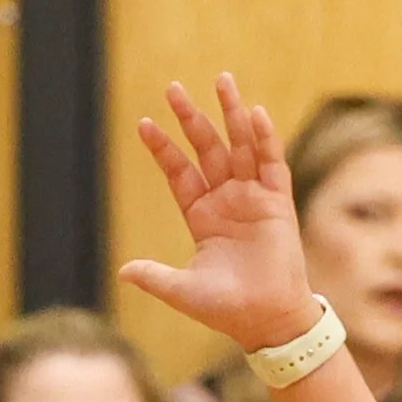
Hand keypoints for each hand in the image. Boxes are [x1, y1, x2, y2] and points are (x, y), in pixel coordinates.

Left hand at [120, 73, 321, 357]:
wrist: (267, 320)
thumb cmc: (227, 309)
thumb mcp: (183, 291)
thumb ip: (155, 278)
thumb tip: (123, 271)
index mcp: (202, 216)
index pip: (179, 173)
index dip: (163, 149)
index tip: (145, 124)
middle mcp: (226, 200)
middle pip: (207, 149)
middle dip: (191, 119)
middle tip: (173, 89)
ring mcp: (253, 197)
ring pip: (240, 146)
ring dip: (231, 114)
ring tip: (221, 80)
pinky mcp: (278, 202)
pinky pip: (272, 162)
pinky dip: (265, 139)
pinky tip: (254, 114)